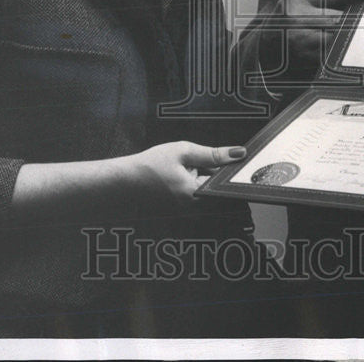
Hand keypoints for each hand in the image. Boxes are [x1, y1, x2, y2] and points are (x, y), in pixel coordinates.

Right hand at [120, 141, 246, 203]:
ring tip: (184, 170)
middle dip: (217, 175)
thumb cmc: (149, 166)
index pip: (226, 186)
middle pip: (218, 190)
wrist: (124, 181)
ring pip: (208, 192)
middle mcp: (194, 208)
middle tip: (200, 164)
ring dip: (205, 179)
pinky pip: (198, 195)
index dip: (232, 173)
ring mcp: (188, 211)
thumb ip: (213, 153)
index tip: (234, 164)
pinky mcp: (182, 210)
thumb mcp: (183, 152)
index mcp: (195, 195)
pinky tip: (181, 176)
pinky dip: (195, 184)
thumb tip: (239, 153)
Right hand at [263, 0, 363, 72]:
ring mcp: (297, 39)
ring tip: (357, 33)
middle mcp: (295, 17)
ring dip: (347, 36)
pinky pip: (329, 53)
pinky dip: (338, 49)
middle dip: (353, 18)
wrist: (269, 43)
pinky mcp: (302, 57)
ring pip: (334, 37)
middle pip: (336, 18)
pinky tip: (344, 46)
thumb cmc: (293, 15)